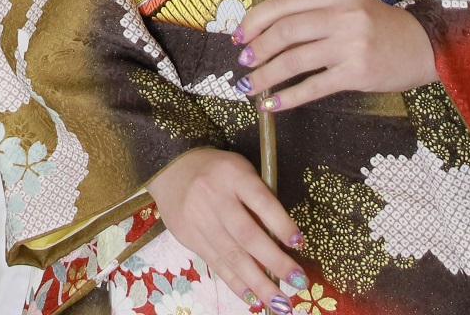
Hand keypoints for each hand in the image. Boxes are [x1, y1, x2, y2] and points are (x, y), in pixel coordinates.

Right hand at [148, 148, 305, 309]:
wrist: (170, 168)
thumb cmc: (217, 170)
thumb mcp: (240, 172)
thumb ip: (257, 201)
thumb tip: (281, 242)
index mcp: (233, 174)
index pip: (262, 201)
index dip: (281, 224)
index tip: (299, 244)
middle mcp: (214, 196)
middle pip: (247, 235)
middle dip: (275, 262)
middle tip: (299, 283)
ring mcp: (199, 219)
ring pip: (232, 256)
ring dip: (259, 283)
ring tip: (280, 304)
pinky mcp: (189, 237)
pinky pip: (216, 264)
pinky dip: (236, 283)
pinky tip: (253, 298)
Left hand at [238, 0, 435, 112]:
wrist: (426, 47)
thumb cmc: (381, 27)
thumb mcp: (349, 7)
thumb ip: (315, 13)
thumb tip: (267, 31)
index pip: (284, 3)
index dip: (255, 20)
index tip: (239, 35)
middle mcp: (342, 15)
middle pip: (285, 31)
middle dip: (257, 48)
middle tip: (243, 62)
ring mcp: (351, 44)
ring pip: (295, 59)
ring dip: (266, 75)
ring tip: (250, 85)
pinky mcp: (358, 73)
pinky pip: (314, 86)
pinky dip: (288, 97)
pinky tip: (272, 105)